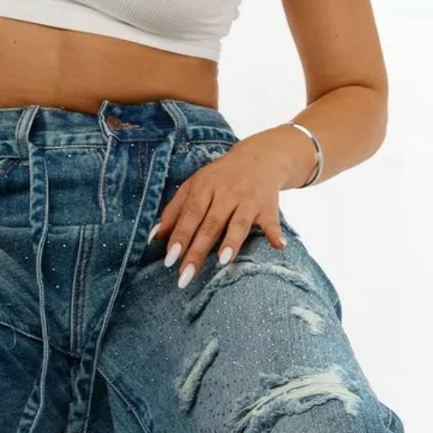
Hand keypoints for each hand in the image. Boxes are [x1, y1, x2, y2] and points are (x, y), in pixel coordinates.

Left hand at [148, 126, 312, 288]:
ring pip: (238, 224)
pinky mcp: (268, 206)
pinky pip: (272, 222)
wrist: (260, 157)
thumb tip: (154, 237)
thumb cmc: (221, 178)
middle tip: (185, 276)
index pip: (190, 214)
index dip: (180, 237)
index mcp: (204, 187)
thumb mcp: (195, 186)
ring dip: (232, 241)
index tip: (170, 259)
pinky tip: (278, 245)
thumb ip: (175, 211)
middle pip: (210, 225)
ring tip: (222, 260)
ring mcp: (248, 200)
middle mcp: (226, 193)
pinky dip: (274, 233)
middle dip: (197, 251)